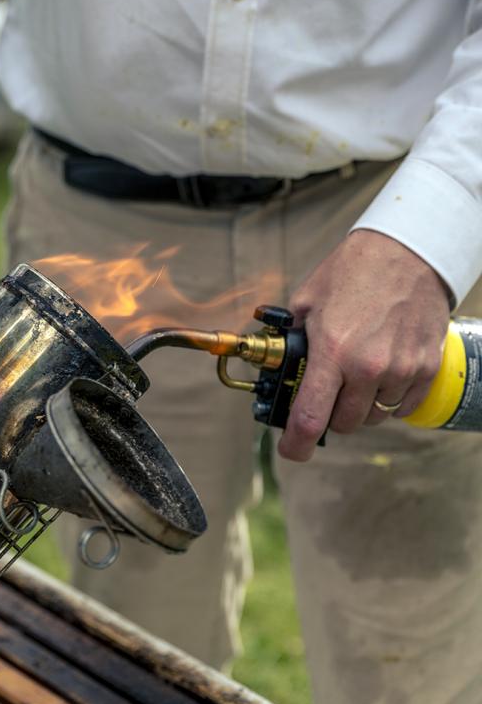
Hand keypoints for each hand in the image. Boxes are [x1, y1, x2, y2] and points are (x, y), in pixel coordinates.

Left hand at [278, 229, 449, 461]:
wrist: (406, 253)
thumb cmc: (352, 272)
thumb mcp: (305, 303)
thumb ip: (292, 340)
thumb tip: (277, 365)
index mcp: (332, 352)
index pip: (311, 417)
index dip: (296, 443)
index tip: (291, 450)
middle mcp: (368, 367)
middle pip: (343, 423)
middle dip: (329, 415)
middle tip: (325, 394)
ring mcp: (401, 369)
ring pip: (374, 417)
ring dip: (359, 408)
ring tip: (354, 379)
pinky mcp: (426, 367)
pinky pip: (403, 406)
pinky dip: (388, 401)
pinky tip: (380, 378)